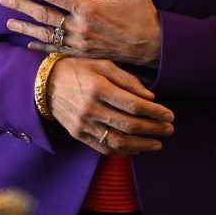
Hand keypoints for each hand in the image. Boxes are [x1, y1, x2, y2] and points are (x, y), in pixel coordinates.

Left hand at [0, 0, 161, 65]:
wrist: (153, 47)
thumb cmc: (143, 14)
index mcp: (88, 8)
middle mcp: (79, 27)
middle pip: (43, 15)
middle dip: (21, 5)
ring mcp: (79, 44)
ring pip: (45, 35)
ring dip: (25, 27)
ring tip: (8, 21)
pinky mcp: (83, 55)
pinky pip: (56, 51)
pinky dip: (40, 48)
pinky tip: (27, 45)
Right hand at [47, 57, 172, 154]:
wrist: (45, 83)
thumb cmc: (77, 68)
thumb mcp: (101, 64)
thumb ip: (126, 78)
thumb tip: (150, 96)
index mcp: (98, 87)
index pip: (133, 104)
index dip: (154, 112)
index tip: (169, 114)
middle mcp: (90, 108)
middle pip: (129, 124)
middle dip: (153, 128)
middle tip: (169, 128)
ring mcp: (83, 124)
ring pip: (118, 141)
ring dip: (142, 145)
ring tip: (158, 143)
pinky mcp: (78, 134)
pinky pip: (104, 148)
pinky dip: (123, 151)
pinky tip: (137, 148)